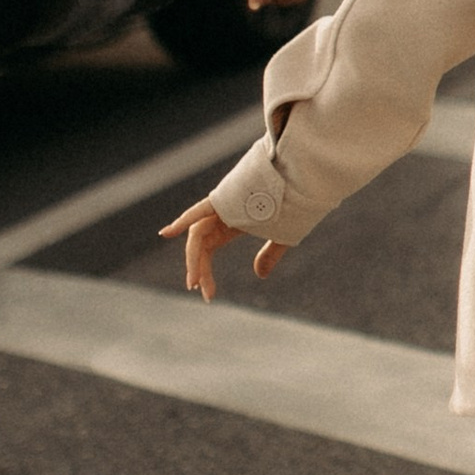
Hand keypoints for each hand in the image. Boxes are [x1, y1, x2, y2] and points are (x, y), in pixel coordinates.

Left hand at [161, 203, 287, 293]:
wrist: (307, 179)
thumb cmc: (297, 204)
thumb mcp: (282, 236)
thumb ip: (270, 254)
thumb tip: (259, 275)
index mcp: (232, 221)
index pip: (208, 248)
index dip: (205, 270)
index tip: (207, 295)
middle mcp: (223, 213)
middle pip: (201, 244)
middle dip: (198, 268)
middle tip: (199, 291)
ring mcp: (223, 204)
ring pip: (199, 233)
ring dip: (194, 257)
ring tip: (195, 281)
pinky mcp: (225, 197)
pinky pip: (200, 210)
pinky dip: (184, 220)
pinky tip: (167, 233)